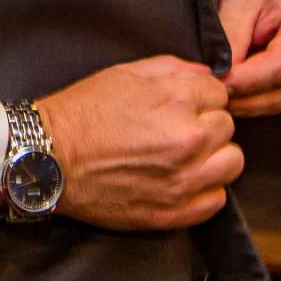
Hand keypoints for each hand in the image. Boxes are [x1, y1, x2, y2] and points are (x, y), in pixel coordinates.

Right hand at [33, 56, 240, 231]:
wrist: (49, 158)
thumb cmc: (82, 112)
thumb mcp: (124, 74)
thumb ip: (172, 69)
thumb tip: (206, 74)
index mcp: (177, 101)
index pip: (219, 93)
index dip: (199, 97)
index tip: (182, 105)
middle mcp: (188, 140)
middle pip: (226, 127)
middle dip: (206, 123)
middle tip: (178, 128)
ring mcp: (184, 180)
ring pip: (231, 163)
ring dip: (213, 156)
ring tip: (186, 155)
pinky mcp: (174, 211)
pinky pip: (217, 200)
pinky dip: (205, 189)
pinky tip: (182, 179)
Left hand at [217, 0, 280, 116]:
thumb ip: (230, 36)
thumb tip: (220, 73)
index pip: (279, 67)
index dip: (244, 80)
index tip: (213, 81)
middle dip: (241, 96)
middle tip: (208, 92)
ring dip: (246, 103)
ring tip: (217, 92)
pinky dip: (255, 103)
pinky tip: (235, 93)